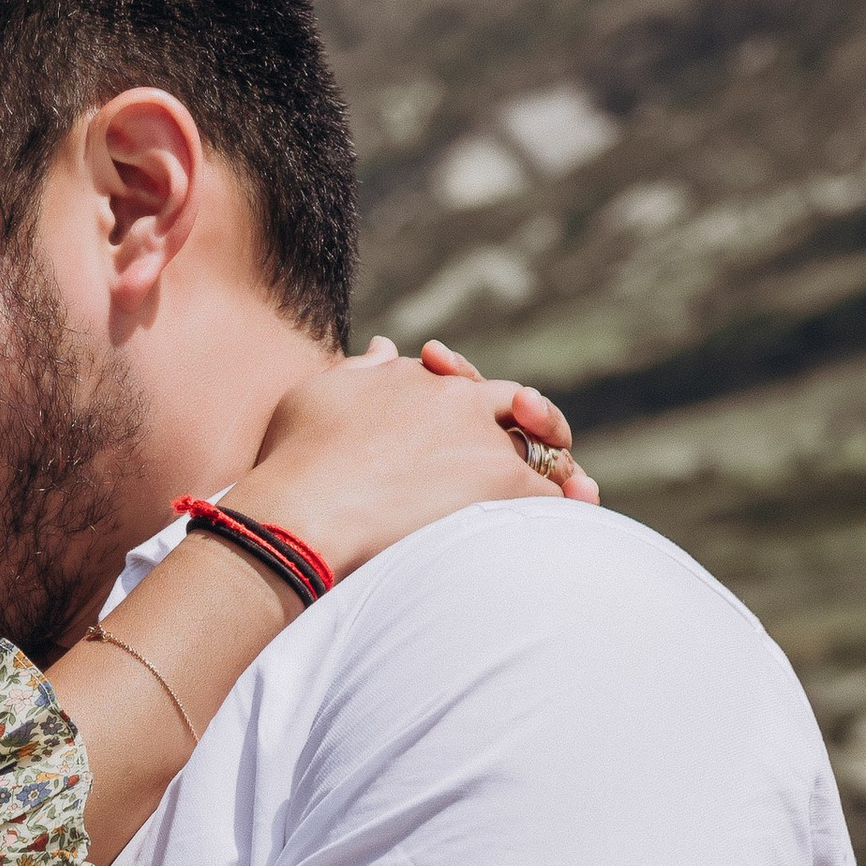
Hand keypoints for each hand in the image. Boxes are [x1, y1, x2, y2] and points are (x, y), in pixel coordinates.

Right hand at [247, 338, 593, 580]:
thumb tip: (387, 345)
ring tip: (571, 493)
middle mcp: (458, 400)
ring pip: (542, 448)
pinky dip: (563, 505)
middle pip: (516, 404)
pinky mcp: (504, 482)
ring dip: (555, 468)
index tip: (458, 422)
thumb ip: (360, 371)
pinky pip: (553, 491)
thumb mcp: (319, 395)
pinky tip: (563, 519)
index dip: (467, 397)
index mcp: (417, 378)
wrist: (303, 510)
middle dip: (531, 420)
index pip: (464, 382)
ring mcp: (484, 441)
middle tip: (534, 445)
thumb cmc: (294, 460)